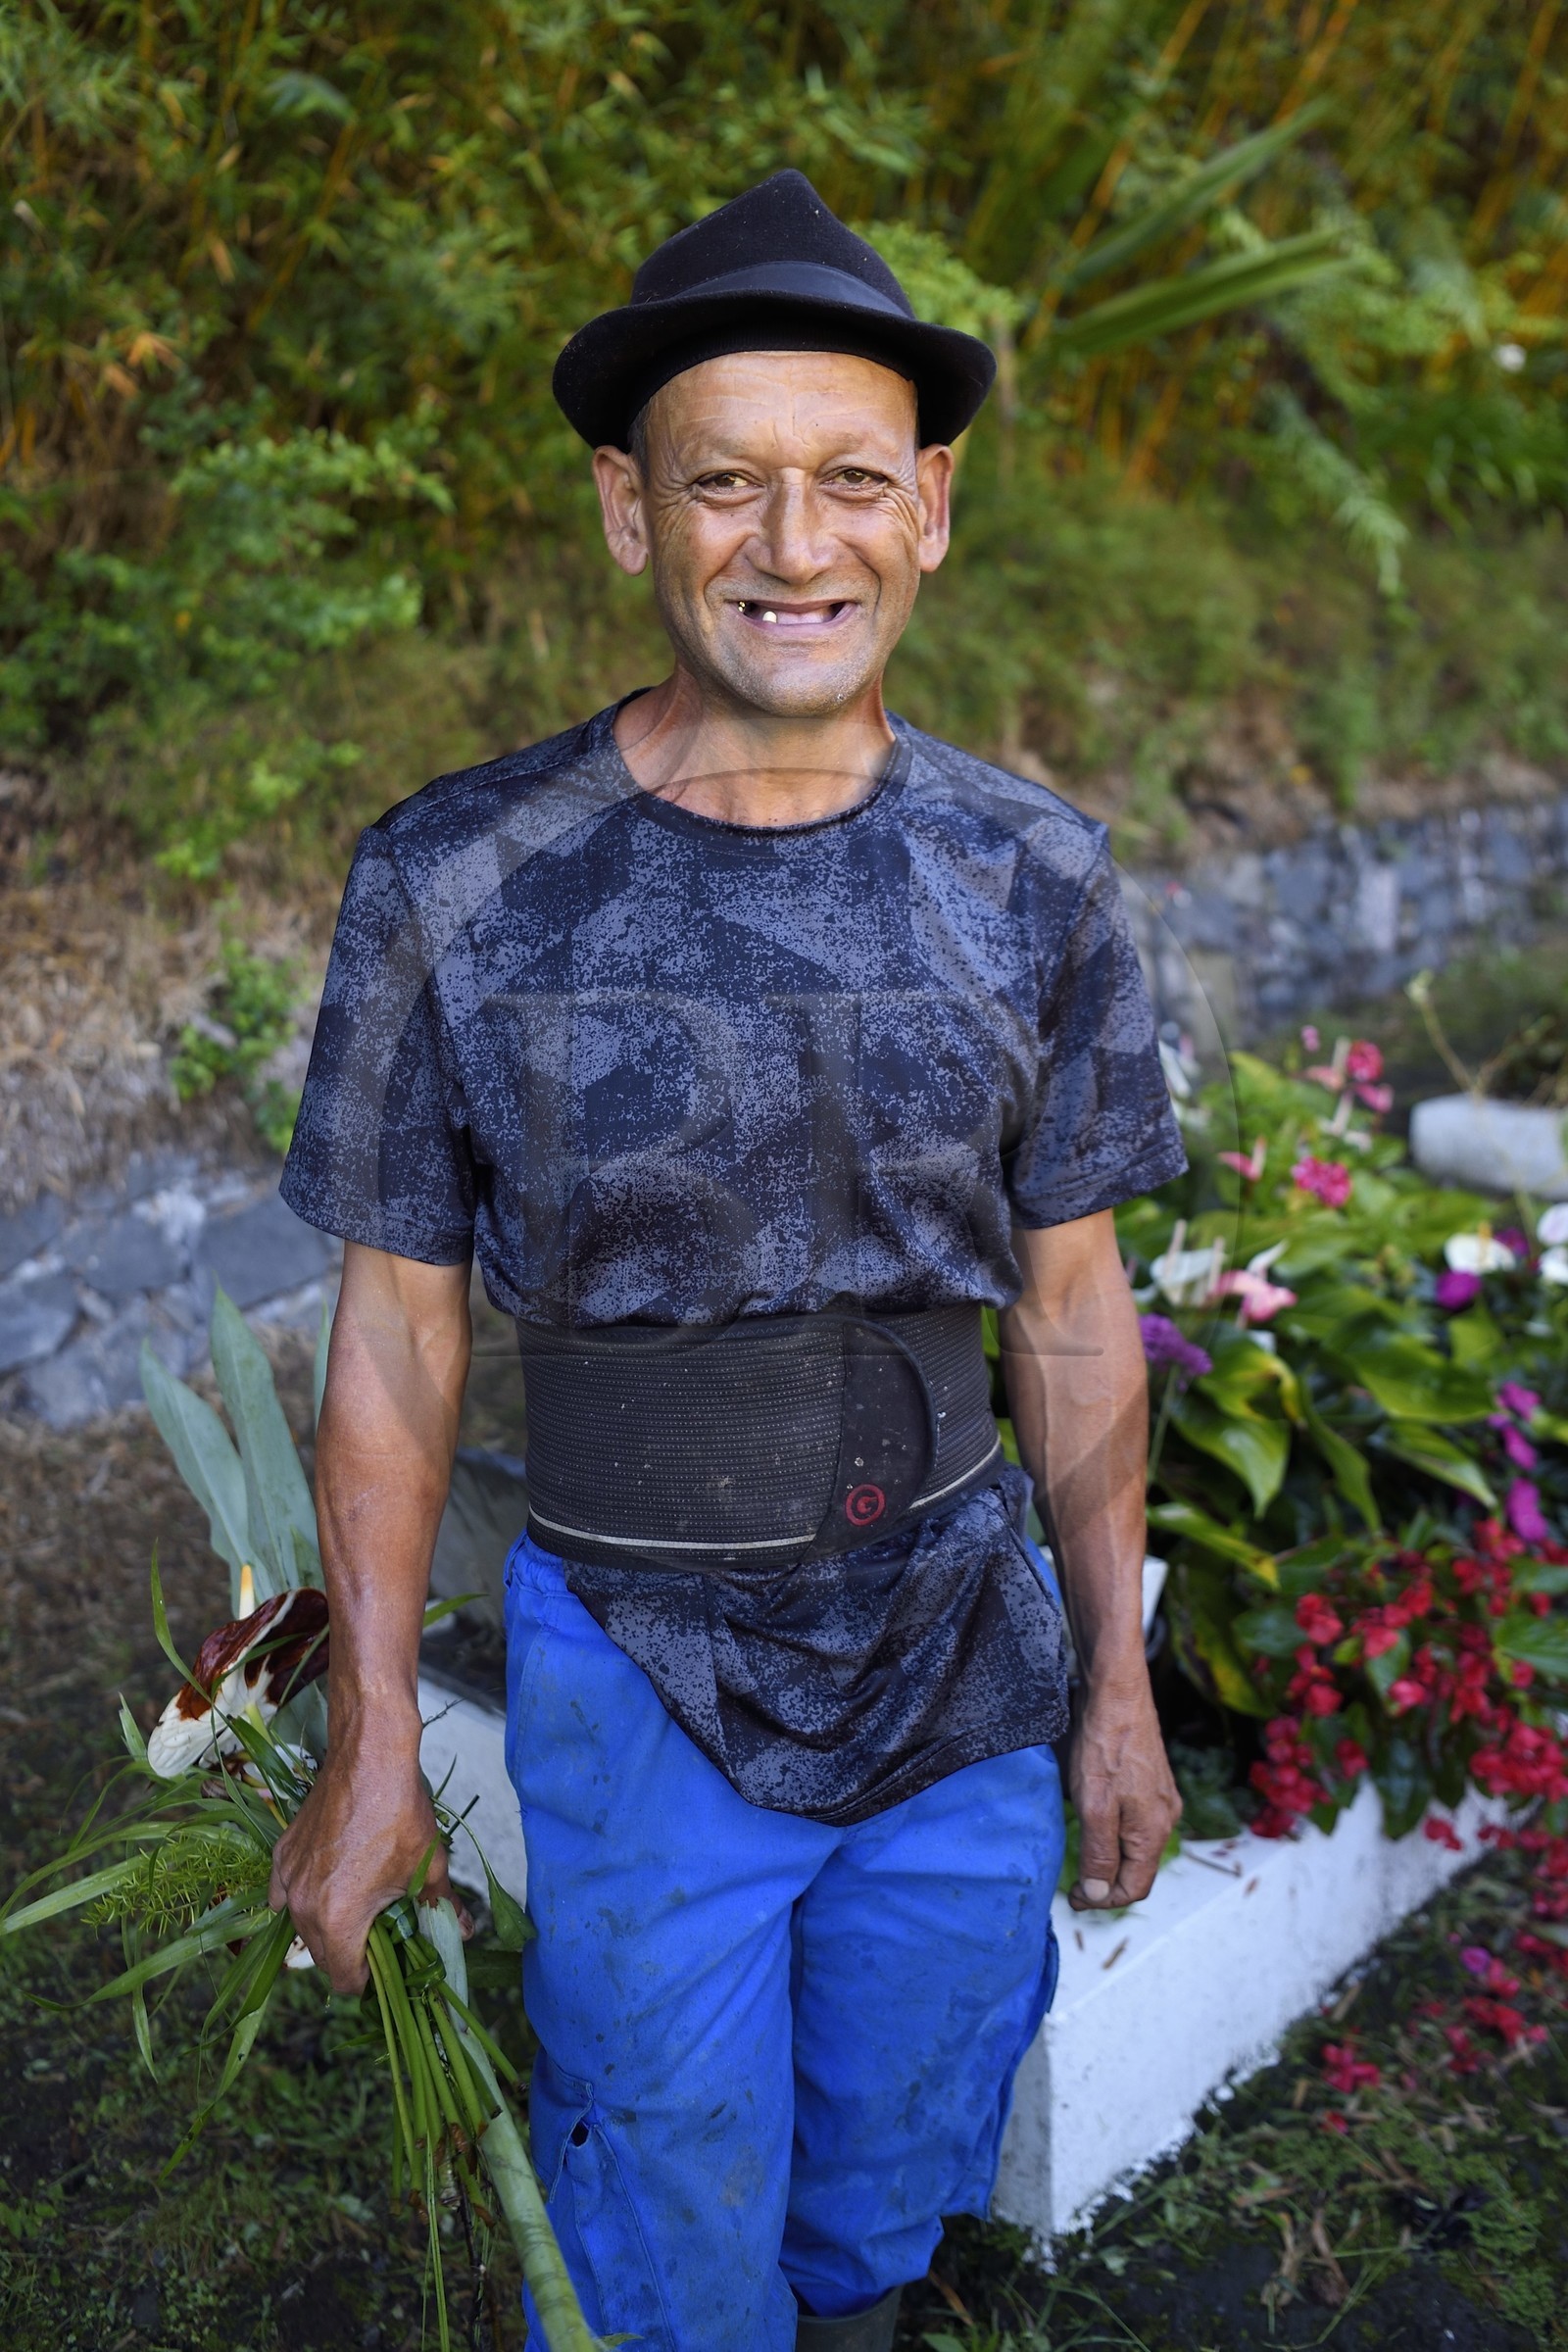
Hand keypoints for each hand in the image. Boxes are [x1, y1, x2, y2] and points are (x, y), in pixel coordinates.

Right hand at [270, 1720, 471, 1992]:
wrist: (368, 1759)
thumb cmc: (400, 1814)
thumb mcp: (428, 1866)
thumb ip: (441, 1907)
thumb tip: (462, 1932)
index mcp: (338, 1921)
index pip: (344, 1980)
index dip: (368, 1981)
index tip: (386, 1967)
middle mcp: (303, 1907)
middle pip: (321, 1956)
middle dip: (349, 1954)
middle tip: (379, 1935)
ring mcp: (287, 1880)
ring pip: (302, 1925)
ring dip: (325, 1926)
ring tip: (358, 1906)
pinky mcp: (282, 1855)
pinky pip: (283, 1893)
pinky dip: (301, 1897)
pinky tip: (326, 1884)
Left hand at [1067, 1674, 1179, 1910]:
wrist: (1118, 1694)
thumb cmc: (1105, 1746)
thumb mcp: (1095, 1806)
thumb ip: (1099, 1854)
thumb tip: (1099, 1894)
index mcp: (1154, 1831)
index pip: (1134, 1888)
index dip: (1103, 1900)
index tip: (1074, 1898)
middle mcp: (1165, 1818)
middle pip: (1138, 1869)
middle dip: (1108, 1882)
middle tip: (1074, 1884)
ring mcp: (1161, 1798)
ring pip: (1137, 1845)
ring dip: (1111, 1858)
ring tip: (1081, 1858)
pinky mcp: (1152, 1781)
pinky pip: (1137, 1822)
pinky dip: (1116, 1834)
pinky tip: (1096, 1824)